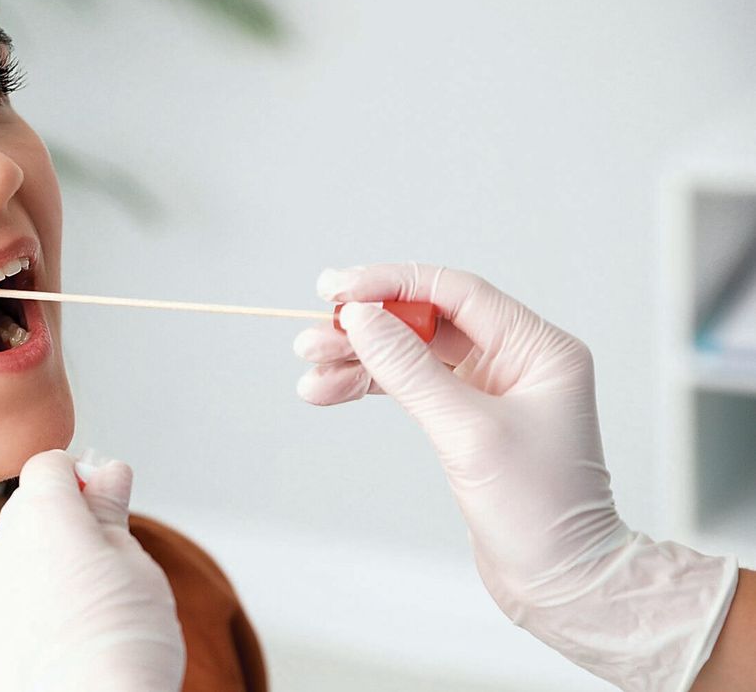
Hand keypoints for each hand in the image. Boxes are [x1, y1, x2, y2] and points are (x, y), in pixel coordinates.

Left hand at [0, 449, 185, 691]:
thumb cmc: (120, 647)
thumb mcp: (136, 565)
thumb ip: (111, 513)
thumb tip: (108, 473)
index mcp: (42, 516)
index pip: (50, 464)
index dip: (82, 478)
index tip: (108, 504)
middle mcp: (0, 548)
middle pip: (29, 510)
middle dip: (64, 524)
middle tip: (109, 563)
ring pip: (14, 560)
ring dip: (44, 570)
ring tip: (88, 613)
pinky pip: (2, 605)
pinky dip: (25, 612)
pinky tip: (59, 641)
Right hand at [292, 263, 738, 691]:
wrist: (559, 582)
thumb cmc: (537, 511)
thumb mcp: (467, 432)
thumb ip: (410, 369)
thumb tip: (362, 316)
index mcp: (538, 348)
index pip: (454, 292)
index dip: (390, 284)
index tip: (337, 289)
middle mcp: (518, 358)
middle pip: (426, 320)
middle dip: (365, 327)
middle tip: (310, 334)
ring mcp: (492, 388)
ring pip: (412, 354)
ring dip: (359, 359)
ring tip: (309, 369)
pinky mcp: (469, 418)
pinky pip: (411, 386)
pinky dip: (370, 386)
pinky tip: (329, 391)